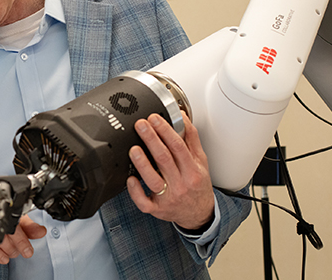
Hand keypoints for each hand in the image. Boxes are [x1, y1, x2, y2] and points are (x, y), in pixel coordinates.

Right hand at [0, 216, 45, 264]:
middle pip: (8, 228)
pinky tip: (4, 258)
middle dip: (20, 242)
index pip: (19, 217)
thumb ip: (28, 228)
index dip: (28, 229)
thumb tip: (41, 231)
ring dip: (9, 249)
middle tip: (27, 251)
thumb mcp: (15, 223)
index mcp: (6, 208)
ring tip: (13, 253)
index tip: (37, 238)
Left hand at [126, 113, 214, 229]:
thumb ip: (191, 139)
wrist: (199, 213)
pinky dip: (136, 191)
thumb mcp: (201, 161)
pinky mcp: (157, 209)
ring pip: (153, 180)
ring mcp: (168, 198)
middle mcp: (181, 184)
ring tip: (134, 148)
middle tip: (141, 125)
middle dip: (151, 139)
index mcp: (192, 171)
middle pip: (164, 159)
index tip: (154, 118)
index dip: (165, 131)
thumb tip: (182, 117)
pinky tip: (130, 178)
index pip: (178, 147)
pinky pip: (144, 202)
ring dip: (142, 163)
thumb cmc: (197, 185)